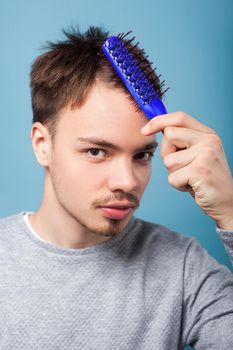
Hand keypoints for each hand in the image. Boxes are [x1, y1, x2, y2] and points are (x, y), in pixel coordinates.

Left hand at [141, 111, 232, 229]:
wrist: (227, 202)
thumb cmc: (205, 179)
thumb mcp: (197, 154)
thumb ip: (182, 140)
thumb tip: (156, 128)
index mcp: (208, 134)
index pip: (180, 117)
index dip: (159, 121)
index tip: (144, 130)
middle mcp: (209, 141)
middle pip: (169, 135)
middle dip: (167, 153)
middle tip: (182, 166)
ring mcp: (206, 155)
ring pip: (168, 160)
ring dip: (174, 173)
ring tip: (190, 178)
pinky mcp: (201, 171)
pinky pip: (172, 177)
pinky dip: (178, 185)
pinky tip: (192, 186)